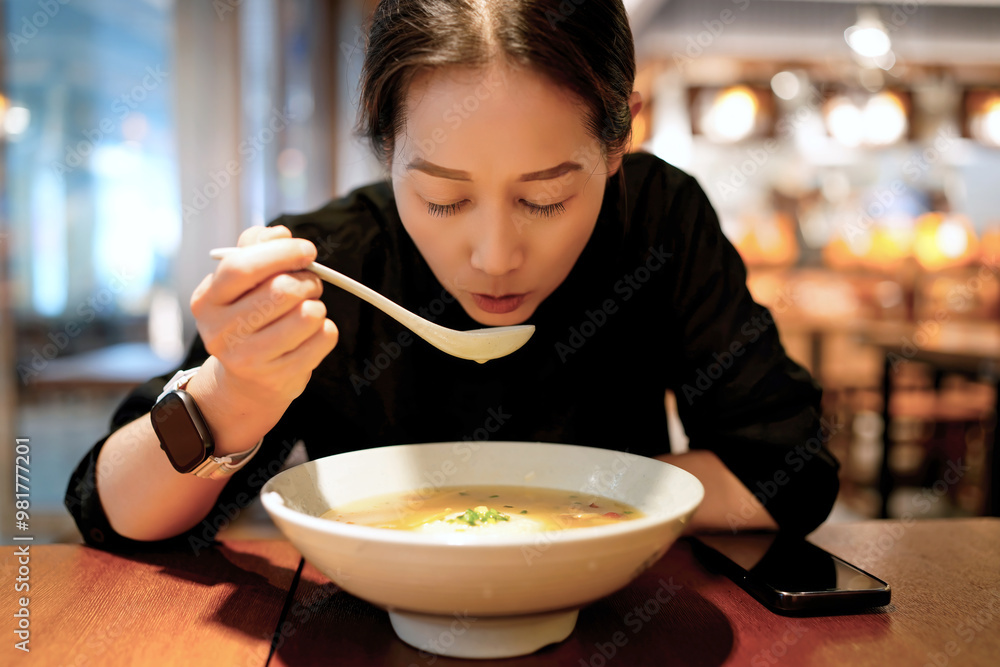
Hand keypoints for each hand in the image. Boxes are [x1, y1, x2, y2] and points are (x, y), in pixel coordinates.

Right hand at [190, 225, 338, 415]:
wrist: (247, 380)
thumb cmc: (248, 317)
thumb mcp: (241, 283)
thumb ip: (256, 248)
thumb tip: (280, 234)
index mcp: (207, 300)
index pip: (242, 267)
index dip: (281, 252)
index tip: (307, 250)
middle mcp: (220, 331)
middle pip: (282, 290)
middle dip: (307, 281)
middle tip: (310, 284)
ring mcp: (248, 358)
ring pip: (307, 315)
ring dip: (317, 306)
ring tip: (307, 310)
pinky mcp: (278, 377)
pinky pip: (323, 339)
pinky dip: (326, 330)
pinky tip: (311, 334)